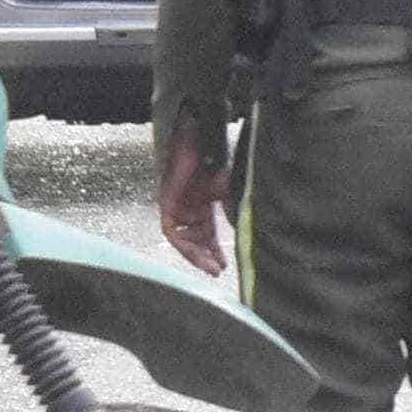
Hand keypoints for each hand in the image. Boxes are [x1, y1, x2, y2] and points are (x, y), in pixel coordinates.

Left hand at [157, 126, 229, 276]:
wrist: (201, 140)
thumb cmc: (215, 161)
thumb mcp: (229, 191)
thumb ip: (233, 210)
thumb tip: (244, 231)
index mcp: (203, 203)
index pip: (207, 234)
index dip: (214, 251)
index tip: (223, 265)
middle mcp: (187, 206)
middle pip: (193, 239)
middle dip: (204, 257)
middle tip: (216, 271)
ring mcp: (176, 204)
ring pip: (182, 238)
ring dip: (195, 253)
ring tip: (209, 266)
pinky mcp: (167, 201)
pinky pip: (172, 230)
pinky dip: (183, 242)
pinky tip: (195, 249)